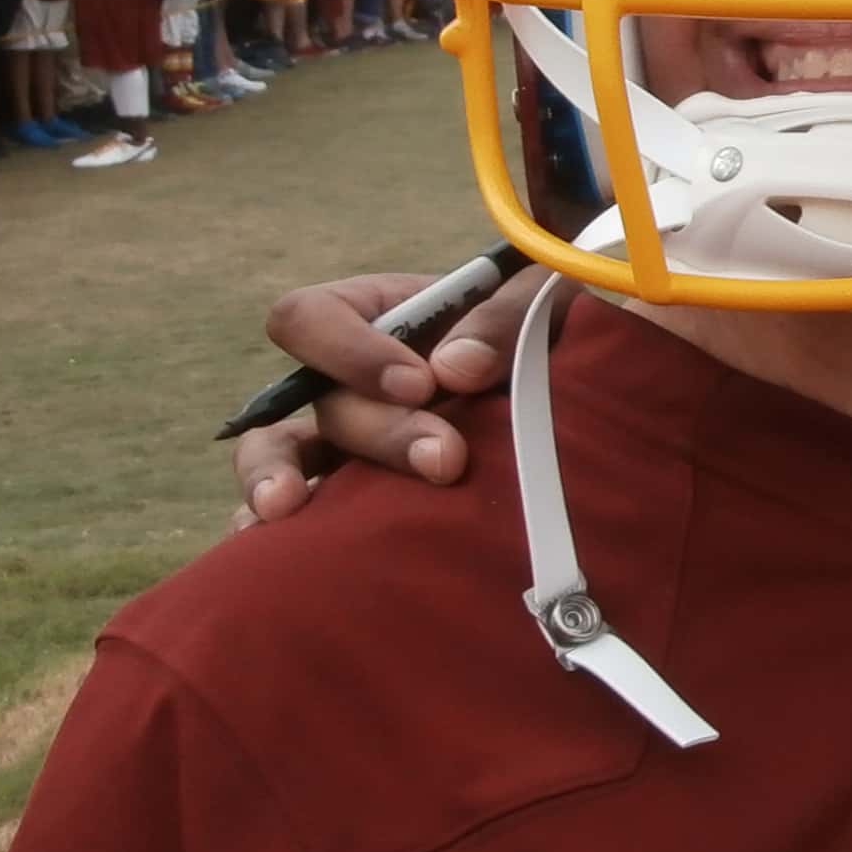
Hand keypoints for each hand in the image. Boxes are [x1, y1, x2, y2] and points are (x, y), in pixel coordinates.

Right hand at [230, 264, 541, 528]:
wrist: (578, 397)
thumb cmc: (548, 328)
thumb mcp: (534, 303)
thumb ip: (500, 320)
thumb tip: (455, 369)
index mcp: (379, 316)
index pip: (312, 318)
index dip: (350, 351)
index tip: (420, 383)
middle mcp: (353, 378)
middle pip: (329, 403)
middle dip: (384, 433)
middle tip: (446, 459)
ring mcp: (352, 440)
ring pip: (286, 454)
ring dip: (281, 477)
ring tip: (285, 509)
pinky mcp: (363, 494)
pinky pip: (305, 510)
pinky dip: (284, 529)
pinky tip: (273, 547)